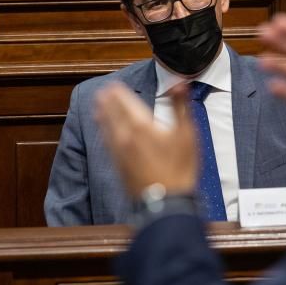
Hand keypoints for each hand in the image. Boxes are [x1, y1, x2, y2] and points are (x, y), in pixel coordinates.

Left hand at [94, 81, 198, 198]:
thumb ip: (181, 106)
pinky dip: (103, 133)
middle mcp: (126, 136)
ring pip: (106, 128)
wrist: (166, 201)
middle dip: (107, 101)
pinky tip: (104, 133)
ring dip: (102, 115)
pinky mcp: (118, 166)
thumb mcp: (188, 134)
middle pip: (113, 114)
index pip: (126, 103)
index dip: (119, 93)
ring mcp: (120, 152)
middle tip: (103, 91)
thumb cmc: (180, 167)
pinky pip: (107, 144)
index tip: (113, 84)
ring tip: (98, 107)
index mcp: (143, 126)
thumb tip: (179, 83)